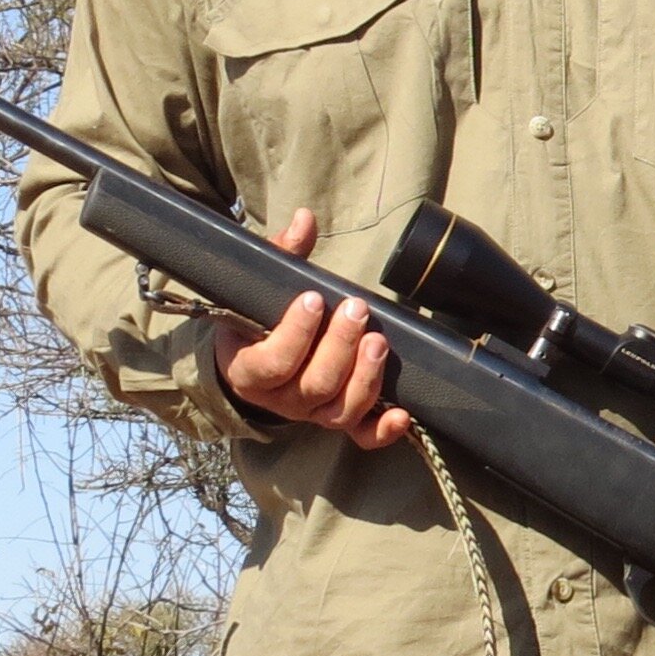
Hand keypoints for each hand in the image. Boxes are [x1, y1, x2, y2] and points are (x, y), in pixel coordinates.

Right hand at [214, 210, 416, 449]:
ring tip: (378, 340)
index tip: (314, 297)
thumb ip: (281, 255)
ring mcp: (311, 414)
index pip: (273, 362)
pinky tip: (403, 414)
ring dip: (364, 378)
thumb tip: (305, 219)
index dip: (296, 333)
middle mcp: (282, 399)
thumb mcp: (260, 289)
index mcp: (251, 370)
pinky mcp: (336, 421)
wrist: (252, 362)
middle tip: (357, 309)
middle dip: (340, 347)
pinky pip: (360, 436)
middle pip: (314, 386)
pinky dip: (382, 431)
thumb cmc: (258, 320)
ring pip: (339, 411)